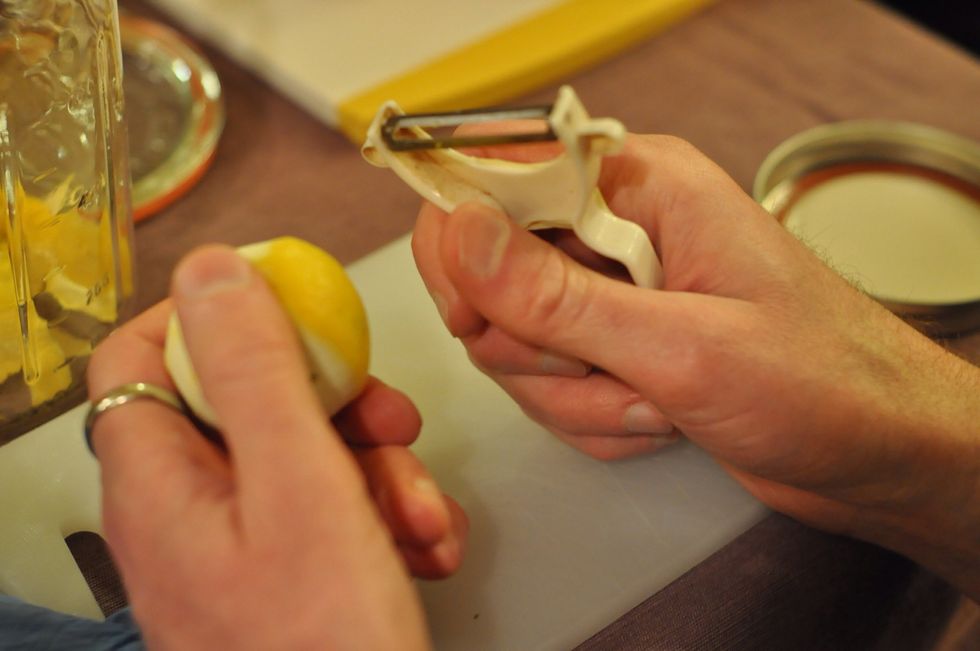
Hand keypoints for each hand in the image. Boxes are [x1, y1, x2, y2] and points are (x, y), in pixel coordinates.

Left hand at [88, 245, 465, 649]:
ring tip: (421, 515)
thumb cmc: (321, 647)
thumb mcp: (302, 487)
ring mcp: (236, 545)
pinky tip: (423, 545)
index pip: (145, 356)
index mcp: (158, 480)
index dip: (215, 319)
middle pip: (246, 403)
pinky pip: (328, 509)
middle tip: (390, 418)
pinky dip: (380, 514)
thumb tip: (214, 270)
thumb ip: (257, 370)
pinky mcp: (283, 573)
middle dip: (335, 404)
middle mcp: (186, 510)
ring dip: (378, 469)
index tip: (292, 312)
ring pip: (304, 456)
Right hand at [411, 132, 979, 598]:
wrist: (877, 450)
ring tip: (656, 402)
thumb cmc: (821, 381)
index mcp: (639, 186)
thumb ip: (558, 296)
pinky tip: (659, 419)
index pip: (497, 179)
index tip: (476, 313)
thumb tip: (462, 234)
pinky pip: (550, 386)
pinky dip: (594, 419)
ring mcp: (612, 292)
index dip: (465, 247)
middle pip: (492, 277)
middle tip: (609, 368)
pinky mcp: (614, 345)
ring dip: (577, 396)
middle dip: (539, 349)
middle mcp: (617, 230)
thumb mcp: (682, 344)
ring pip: (516, 344)